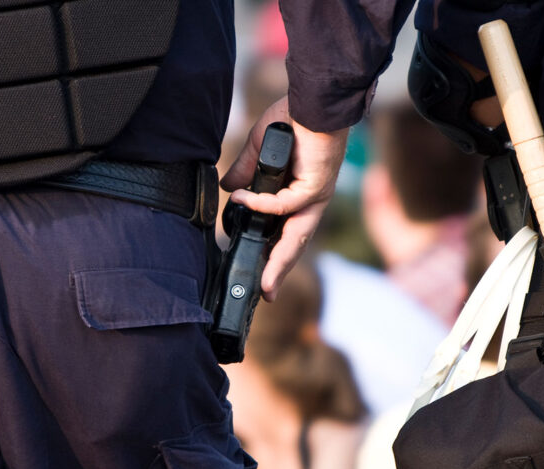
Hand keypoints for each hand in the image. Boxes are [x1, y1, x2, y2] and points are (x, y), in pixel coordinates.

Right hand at [221, 96, 347, 300]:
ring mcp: (315, 195)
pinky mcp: (315, 185)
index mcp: (299, 195)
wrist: (312, 99)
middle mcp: (310, 201)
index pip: (285, 232)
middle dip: (278, 271)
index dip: (273, 253)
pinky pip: (283, 204)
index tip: (258, 273)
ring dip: (279, 261)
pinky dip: (260, 205)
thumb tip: (228, 190)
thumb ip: (245, 172)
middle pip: (295, 244)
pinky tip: (241, 200)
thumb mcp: (259, 151)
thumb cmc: (291, 121)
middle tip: (265, 295)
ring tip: (264, 284)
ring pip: (296, 236)